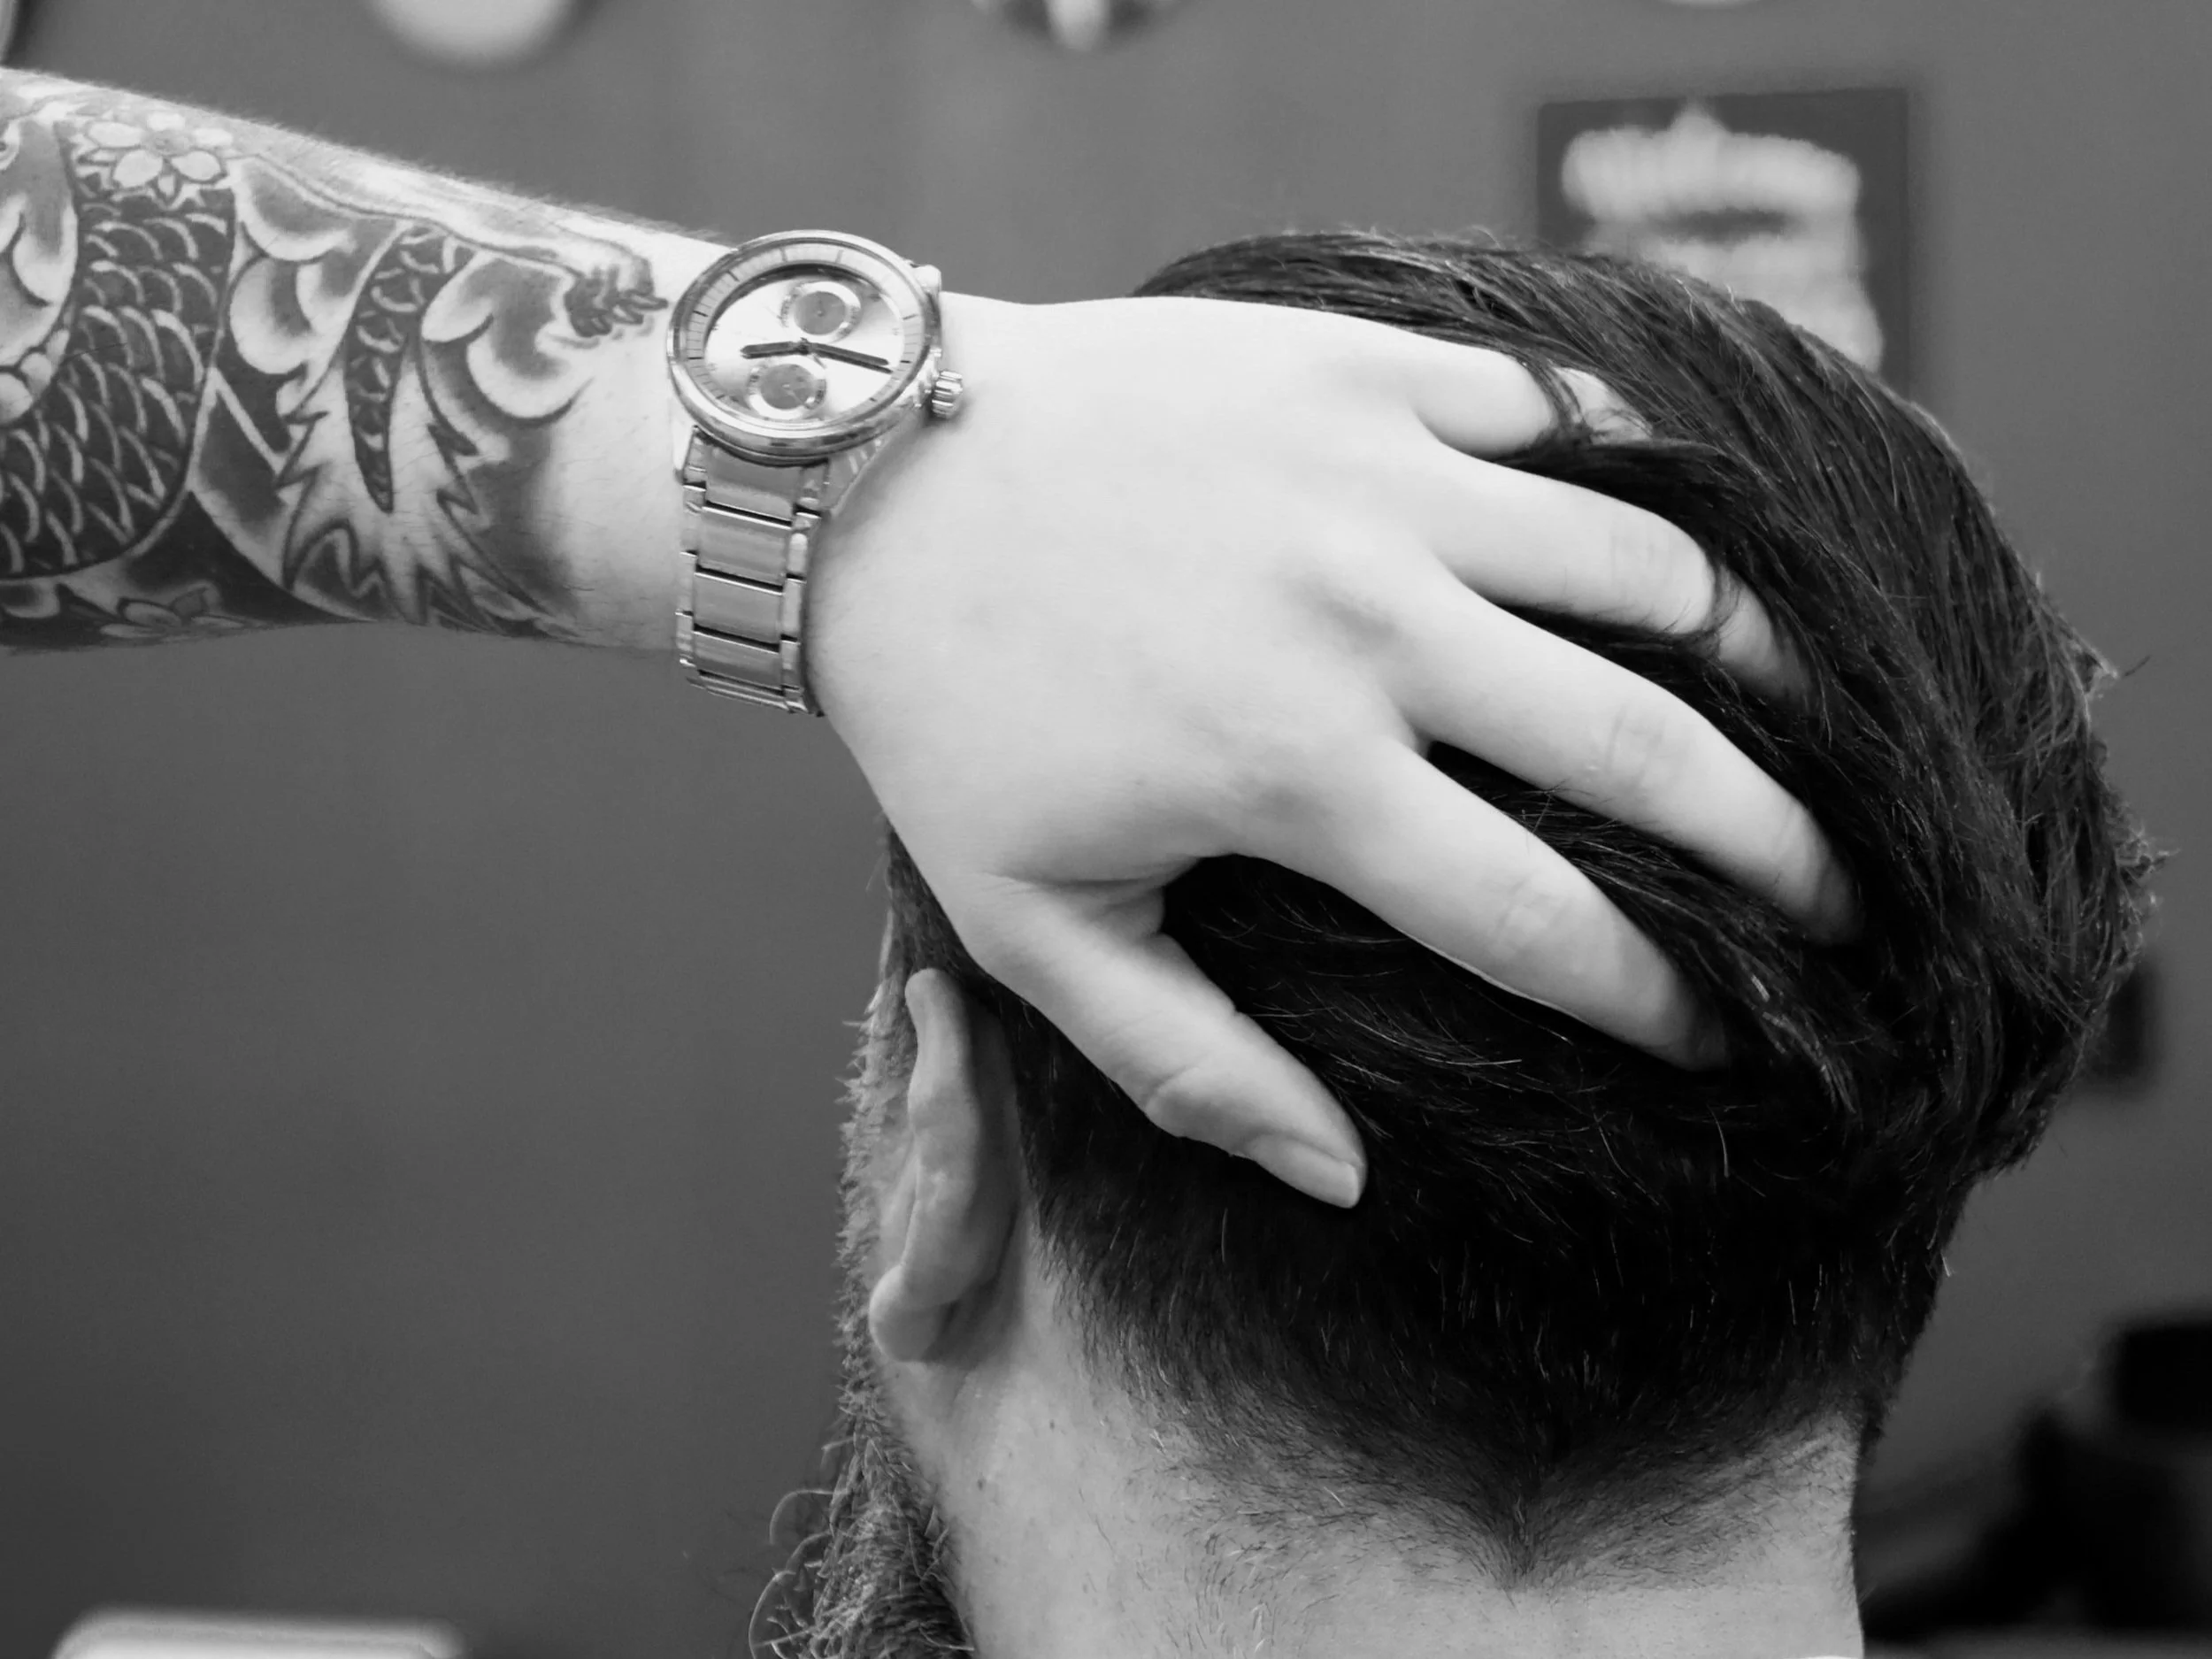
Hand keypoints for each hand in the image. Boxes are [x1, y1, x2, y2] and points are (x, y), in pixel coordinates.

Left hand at [808, 293, 1850, 1207]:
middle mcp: (1374, 621)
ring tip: (1792, 717)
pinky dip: (1633, 472)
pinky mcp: (1363, 367)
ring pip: (1645, 564)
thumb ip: (1188, 1066)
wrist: (871, 478)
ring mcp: (1380, 478)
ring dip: (1748, 651)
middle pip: (1649, 748)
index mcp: (1301, 774)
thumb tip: (1346, 1179)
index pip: (1544, 924)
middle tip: (1845, 902)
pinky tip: (1658, 535)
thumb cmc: (947, 715)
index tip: (1727, 1044)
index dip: (1662, 1002)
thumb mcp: (1031, 925)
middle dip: (1781, 848)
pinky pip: (1558, 413)